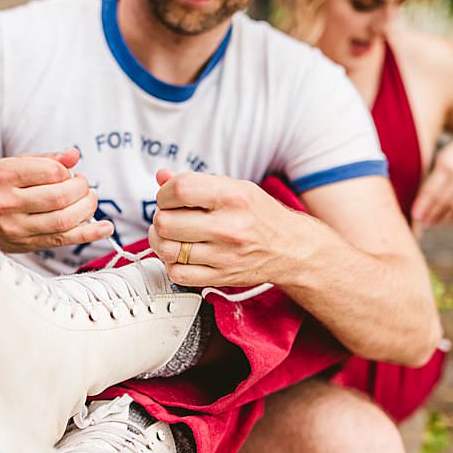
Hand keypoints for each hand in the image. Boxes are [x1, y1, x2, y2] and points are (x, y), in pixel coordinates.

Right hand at [0, 148, 110, 252]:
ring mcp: (15, 227)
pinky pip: (64, 240)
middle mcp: (6, 203)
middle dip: (81, 190)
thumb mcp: (15, 165)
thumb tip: (74, 155)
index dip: (68, 172)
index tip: (69, 173)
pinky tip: (106, 227)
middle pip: (60, 198)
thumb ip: (46, 160)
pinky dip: (89, 234)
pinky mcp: (26, 245)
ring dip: (87, 209)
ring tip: (89, 200)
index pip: (50, 172)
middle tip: (83, 186)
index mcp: (3, 176)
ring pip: (64, 220)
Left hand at [146, 169, 304, 287]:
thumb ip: (197, 183)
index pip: (179, 190)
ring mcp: (224, 255)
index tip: (168, 197)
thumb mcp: (235, 188)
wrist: (291, 248)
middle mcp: (228, 226)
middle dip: (161, 217)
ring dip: (161, 241)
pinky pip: (178, 274)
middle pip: (166, 222)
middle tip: (170, 216)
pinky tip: (181, 255)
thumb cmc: (262, 215)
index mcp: (232, 197)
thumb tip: (162, 176)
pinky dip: (172, 264)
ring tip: (171, 235)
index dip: (164, 193)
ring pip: (167, 249)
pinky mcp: (220, 277)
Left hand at [410, 127, 452, 226]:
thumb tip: (422, 200)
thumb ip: (435, 176)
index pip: (431, 190)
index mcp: (447, 163)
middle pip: (442, 201)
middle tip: (423, 223)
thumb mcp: (445, 156)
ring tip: (434, 223)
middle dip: (431, 214)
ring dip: (443, 218)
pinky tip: (449, 220)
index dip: (422, 205)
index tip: (415, 216)